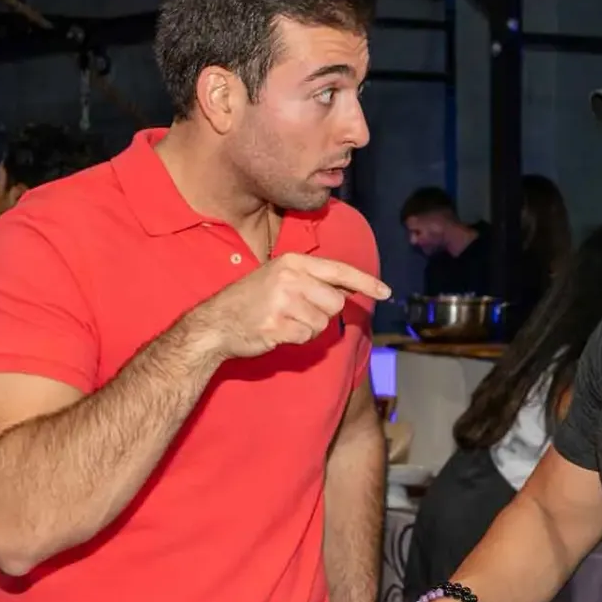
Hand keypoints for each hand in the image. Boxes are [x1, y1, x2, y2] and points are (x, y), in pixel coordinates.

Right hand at [193, 253, 389, 361]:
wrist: (214, 323)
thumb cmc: (249, 302)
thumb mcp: (279, 278)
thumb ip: (313, 280)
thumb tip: (347, 289)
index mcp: (293, 262)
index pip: (339, 271)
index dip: (366, 282)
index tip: (386, 292)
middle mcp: (290, 277)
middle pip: (335, 303)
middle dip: (322, 314)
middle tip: (294, 312)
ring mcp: (283, 301)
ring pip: (322, 323)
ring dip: (307, 328)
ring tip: (283, 321)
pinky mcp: (278, 325)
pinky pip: (307, 337)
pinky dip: (296, 339)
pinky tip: (276, 332)